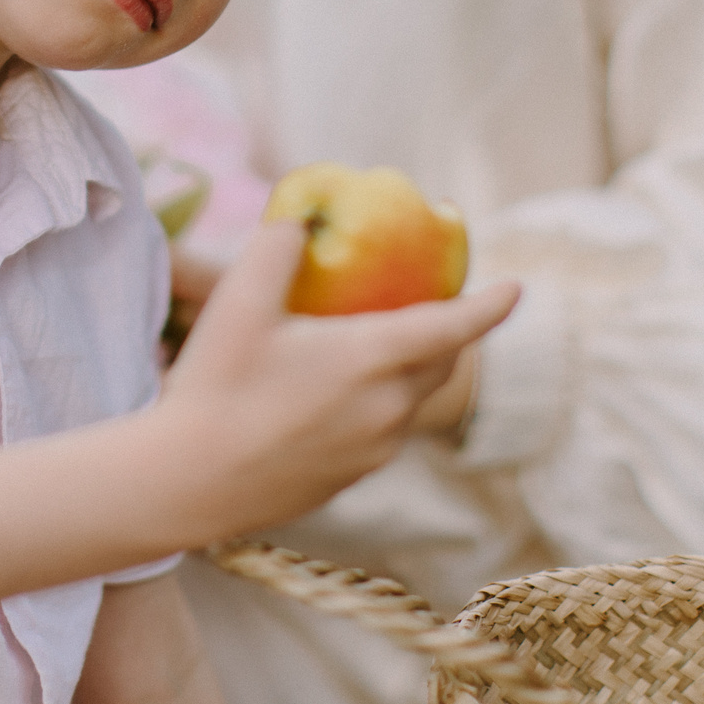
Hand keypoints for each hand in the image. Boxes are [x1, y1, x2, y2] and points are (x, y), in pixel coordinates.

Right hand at [153, 218, 518, 537]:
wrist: (186, 485)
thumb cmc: (213, 387)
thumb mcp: (239, 301)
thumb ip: (277, 247)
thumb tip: (303, 219)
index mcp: (371, 360)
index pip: (453, 328)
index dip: (489, 306)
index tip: (517, 287)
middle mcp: (386, 409)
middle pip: (439, 364)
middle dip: (446, 334)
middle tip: (428, 303)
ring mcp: (372, 450)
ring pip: (408, 400)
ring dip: (404, 370)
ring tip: (365, 345)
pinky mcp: (351, 480)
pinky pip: (381, 430)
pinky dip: (376, 402)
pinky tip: (327, 395)